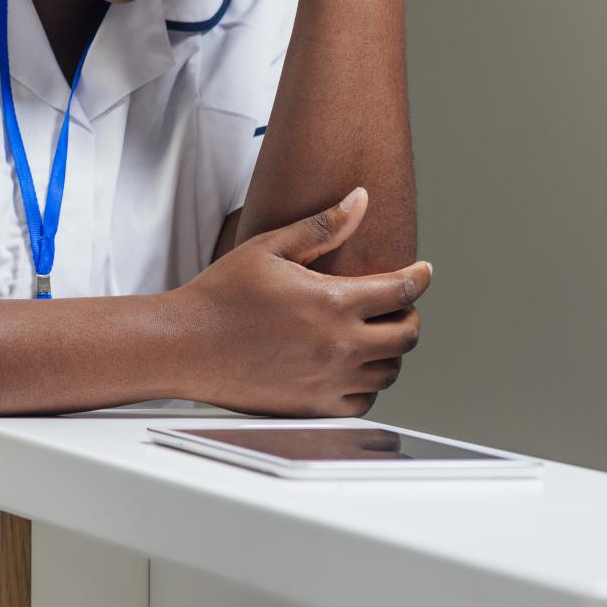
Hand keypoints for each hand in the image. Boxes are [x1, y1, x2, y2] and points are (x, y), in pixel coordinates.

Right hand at [170, 187, 429, 416]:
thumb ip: (322, 226)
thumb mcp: (269, 248)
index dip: (418, 277)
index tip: (421, 272)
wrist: (185, 344)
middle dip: (409, 316)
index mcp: (332, 302)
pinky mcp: (316, 406)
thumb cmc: (220, 295)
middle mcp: (339, 345)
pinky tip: (351, 367)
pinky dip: (367, 384)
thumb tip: (359, 200)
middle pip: (407, 336)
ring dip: (390, 352)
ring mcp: (330, 380)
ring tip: (374, 336)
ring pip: (390, 371)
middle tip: (398, 307)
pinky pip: (364, 400)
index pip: (401, 291)